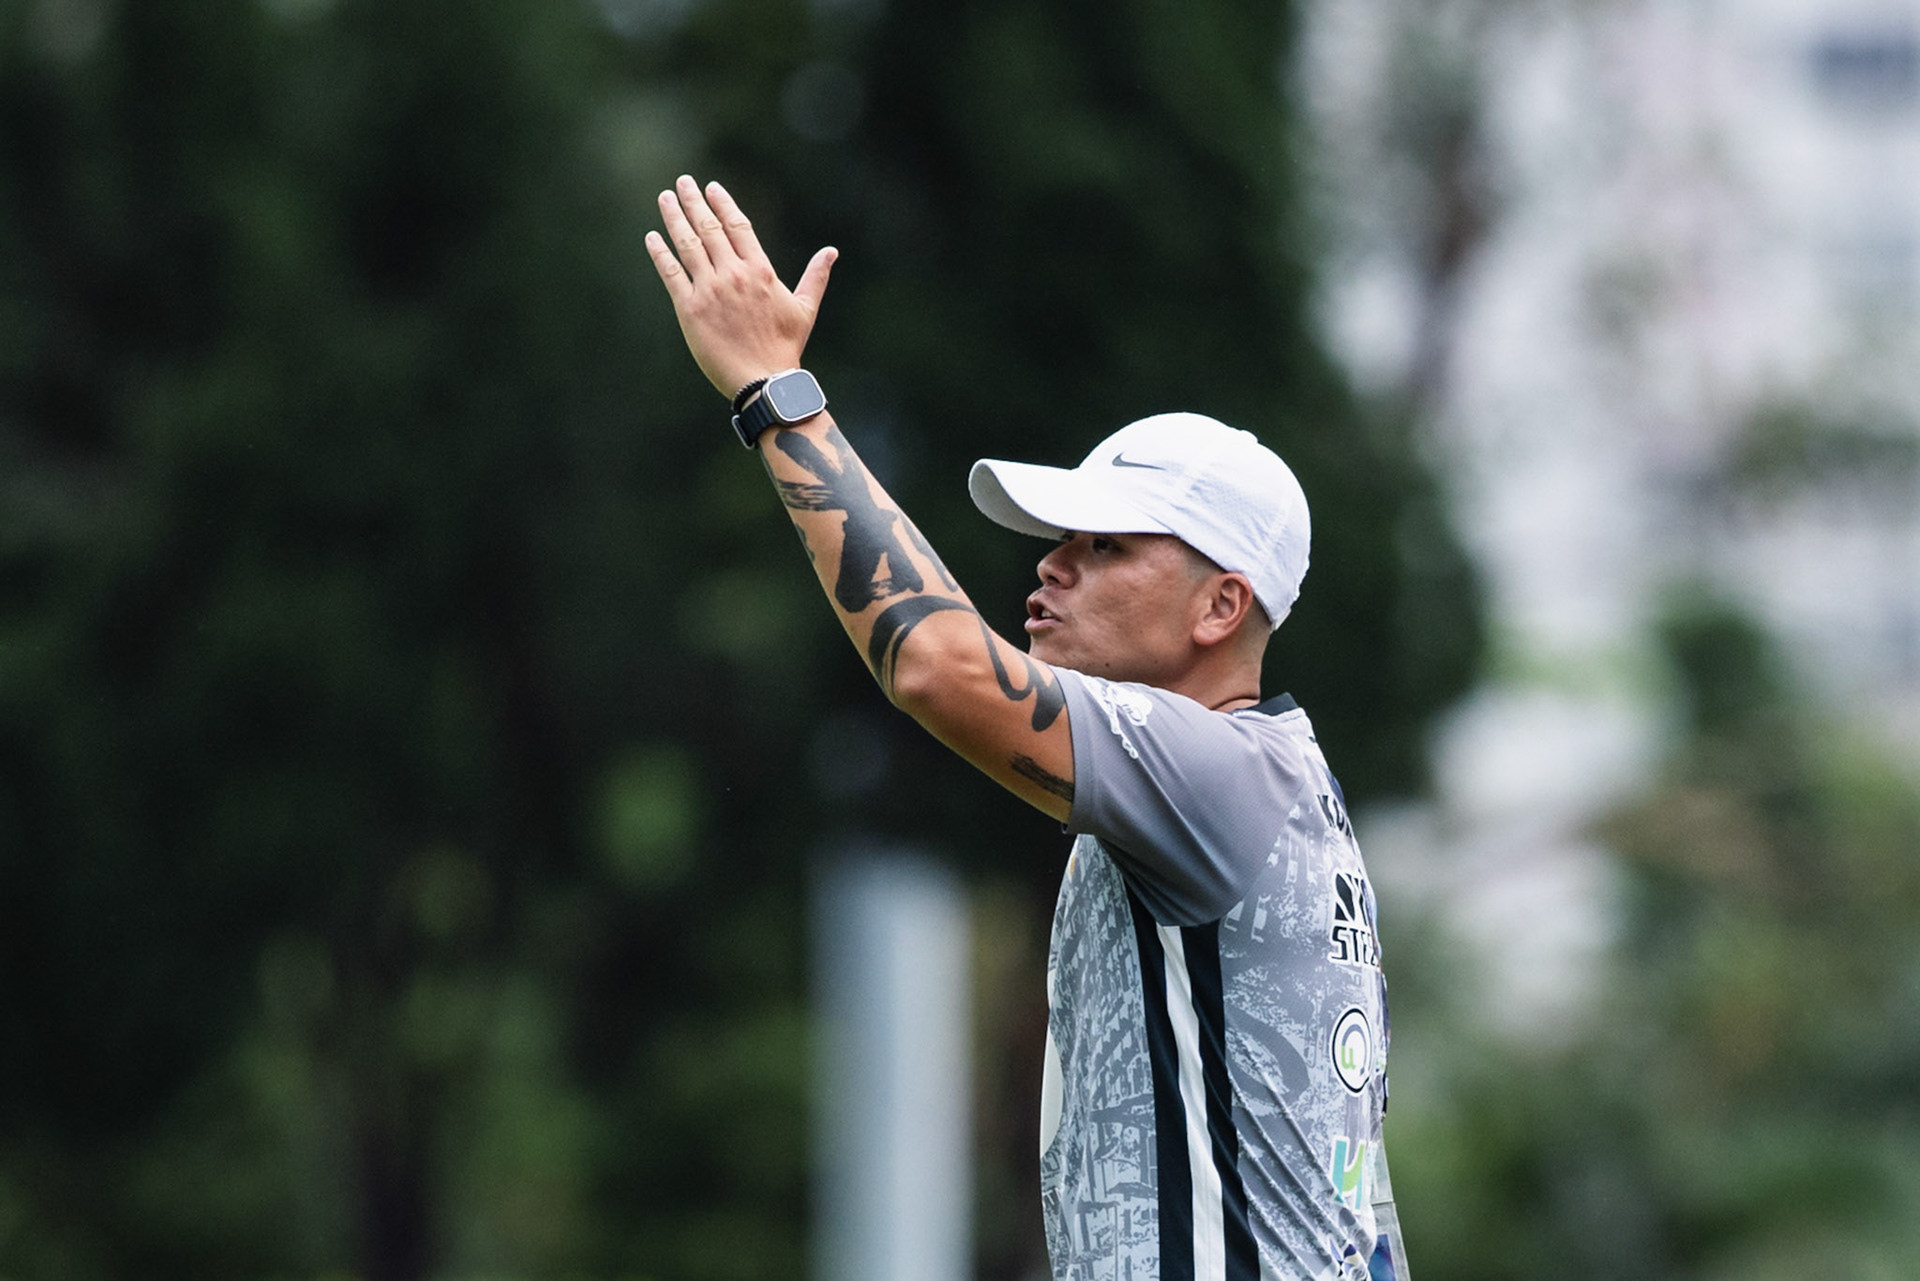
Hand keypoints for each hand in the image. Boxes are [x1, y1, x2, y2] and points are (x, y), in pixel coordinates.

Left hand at [646, 175, 838, 399]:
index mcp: (761, 270)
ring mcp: (710, 290)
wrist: (764, 381)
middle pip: (709, 228)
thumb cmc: (785, 347)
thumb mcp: (805, 308)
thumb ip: (816, 276)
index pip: (737, 225)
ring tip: (665, 198)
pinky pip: (671, 273)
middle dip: (694, 202)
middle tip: (682, 182)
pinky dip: (660, 253)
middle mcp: (733, 274)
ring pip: (688, 244)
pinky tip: (652, 237)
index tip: (711, 188)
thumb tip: (831, 251)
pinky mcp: (690, 309)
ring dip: (674, 218)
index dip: (722, 203)